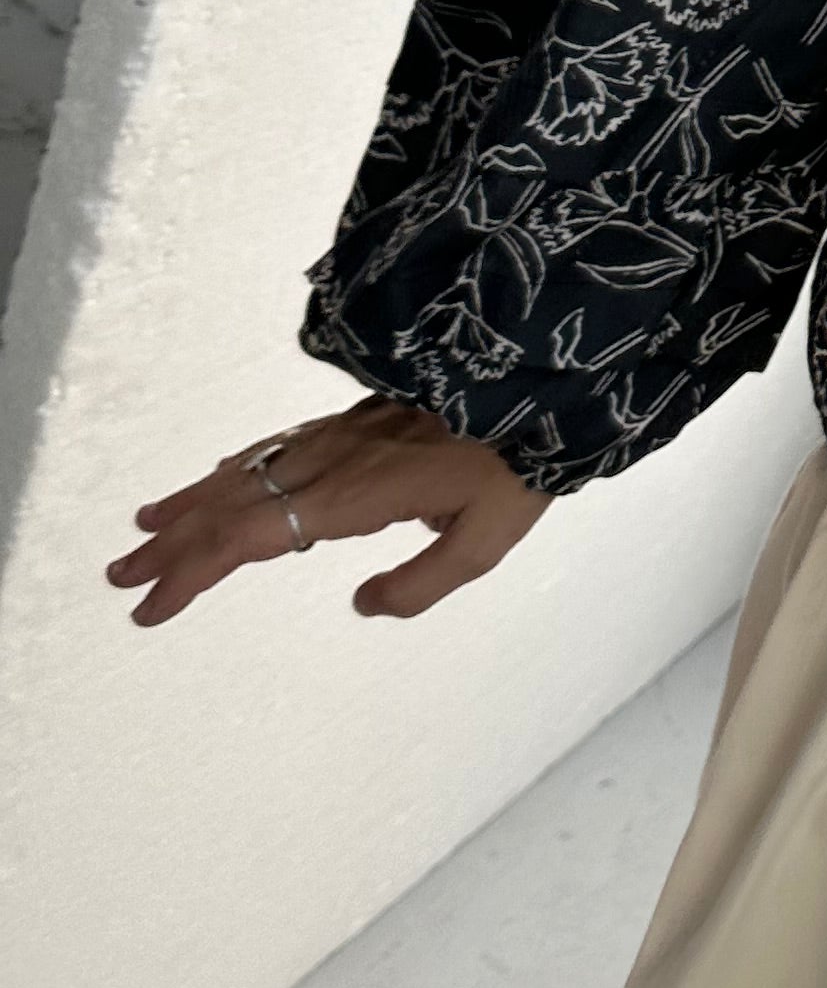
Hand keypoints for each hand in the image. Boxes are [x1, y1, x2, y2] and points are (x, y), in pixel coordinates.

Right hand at [110, 393, 554, 623]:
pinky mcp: (354, 418)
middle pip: (231, 503)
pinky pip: (276, 444)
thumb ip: (419, 584)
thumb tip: (361, 606)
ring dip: (192, 502)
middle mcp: (333, 458)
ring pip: (248, 468)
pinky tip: (218, 476)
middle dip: (172, 544)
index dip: (192, 573)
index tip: (151, 607)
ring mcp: (340, 433)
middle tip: (121, 577)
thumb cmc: (518, 466)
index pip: (249, 538)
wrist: (544, 380)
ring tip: (144, 529)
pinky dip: (233, 466)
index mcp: (354, 493)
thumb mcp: (483, 543)